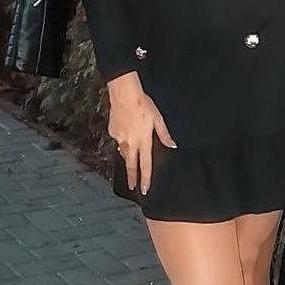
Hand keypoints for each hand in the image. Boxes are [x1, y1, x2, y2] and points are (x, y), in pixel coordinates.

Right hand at [107, 71, 176, 195]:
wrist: (124, 94)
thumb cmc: (143, 104)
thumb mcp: (158, 119)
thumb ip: (164, 134)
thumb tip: (172, 145)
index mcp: (143, 141)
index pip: (145, 165)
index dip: (145, 179)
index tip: (145, 190)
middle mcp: (130, 143)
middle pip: (131, 165)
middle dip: (132, 178)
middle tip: (133, 187)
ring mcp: (120, 138)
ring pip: (124, 152)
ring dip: (128, 156)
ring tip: (132, 151)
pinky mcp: (112, 132)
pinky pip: (119, 140)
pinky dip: (123, 139)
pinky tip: (127, 128)